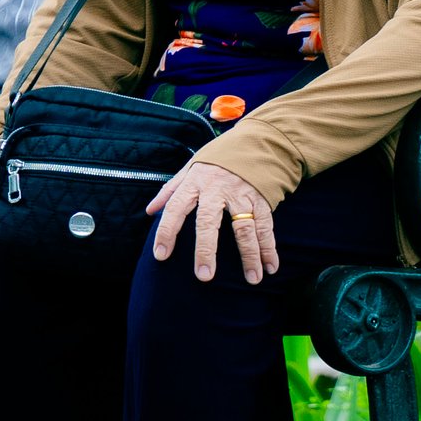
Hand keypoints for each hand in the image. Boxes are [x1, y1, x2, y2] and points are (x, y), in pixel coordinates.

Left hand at [146, 158, 278, 283]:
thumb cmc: (217, 159)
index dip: (167, 231)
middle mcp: (217, 189)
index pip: (176, 208)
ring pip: (245, 228)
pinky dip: (269, 248)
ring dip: (250, 255)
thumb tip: (150, 210)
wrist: (255, 141)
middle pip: (209, 222)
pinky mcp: (262, 198)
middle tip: (204, 276)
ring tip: (252, 279)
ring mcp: (241, 194)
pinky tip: (270, 266)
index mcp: (195, 181)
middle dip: (206, 250)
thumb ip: (171, 190)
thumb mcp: (190, 167)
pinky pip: (266, 226)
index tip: (161, 255)